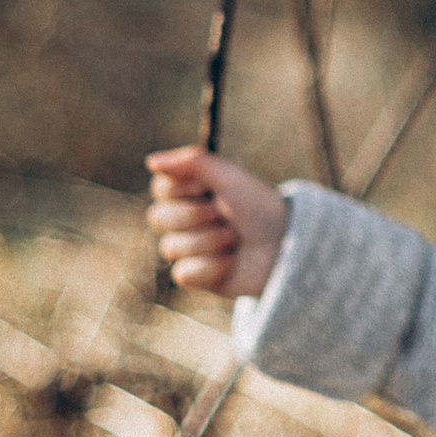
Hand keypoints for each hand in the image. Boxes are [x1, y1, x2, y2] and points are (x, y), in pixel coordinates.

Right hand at [143, 145, 286, 297]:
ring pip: (172, 247)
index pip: (161, 188)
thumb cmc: (259, 206)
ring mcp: (187, 248)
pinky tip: (231, 261)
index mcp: (189, 192)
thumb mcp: (230, 176)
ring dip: (210, 240)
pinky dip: (212, 266)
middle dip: (195, 216)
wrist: (285, 244)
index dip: (184, 188)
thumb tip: (150, 161)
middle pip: (158, 218)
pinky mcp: (196, 276)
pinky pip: (184, 273)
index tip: (208, 188)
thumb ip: (192, 163)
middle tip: (223, 213)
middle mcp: (183, 219)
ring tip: (234, 238)